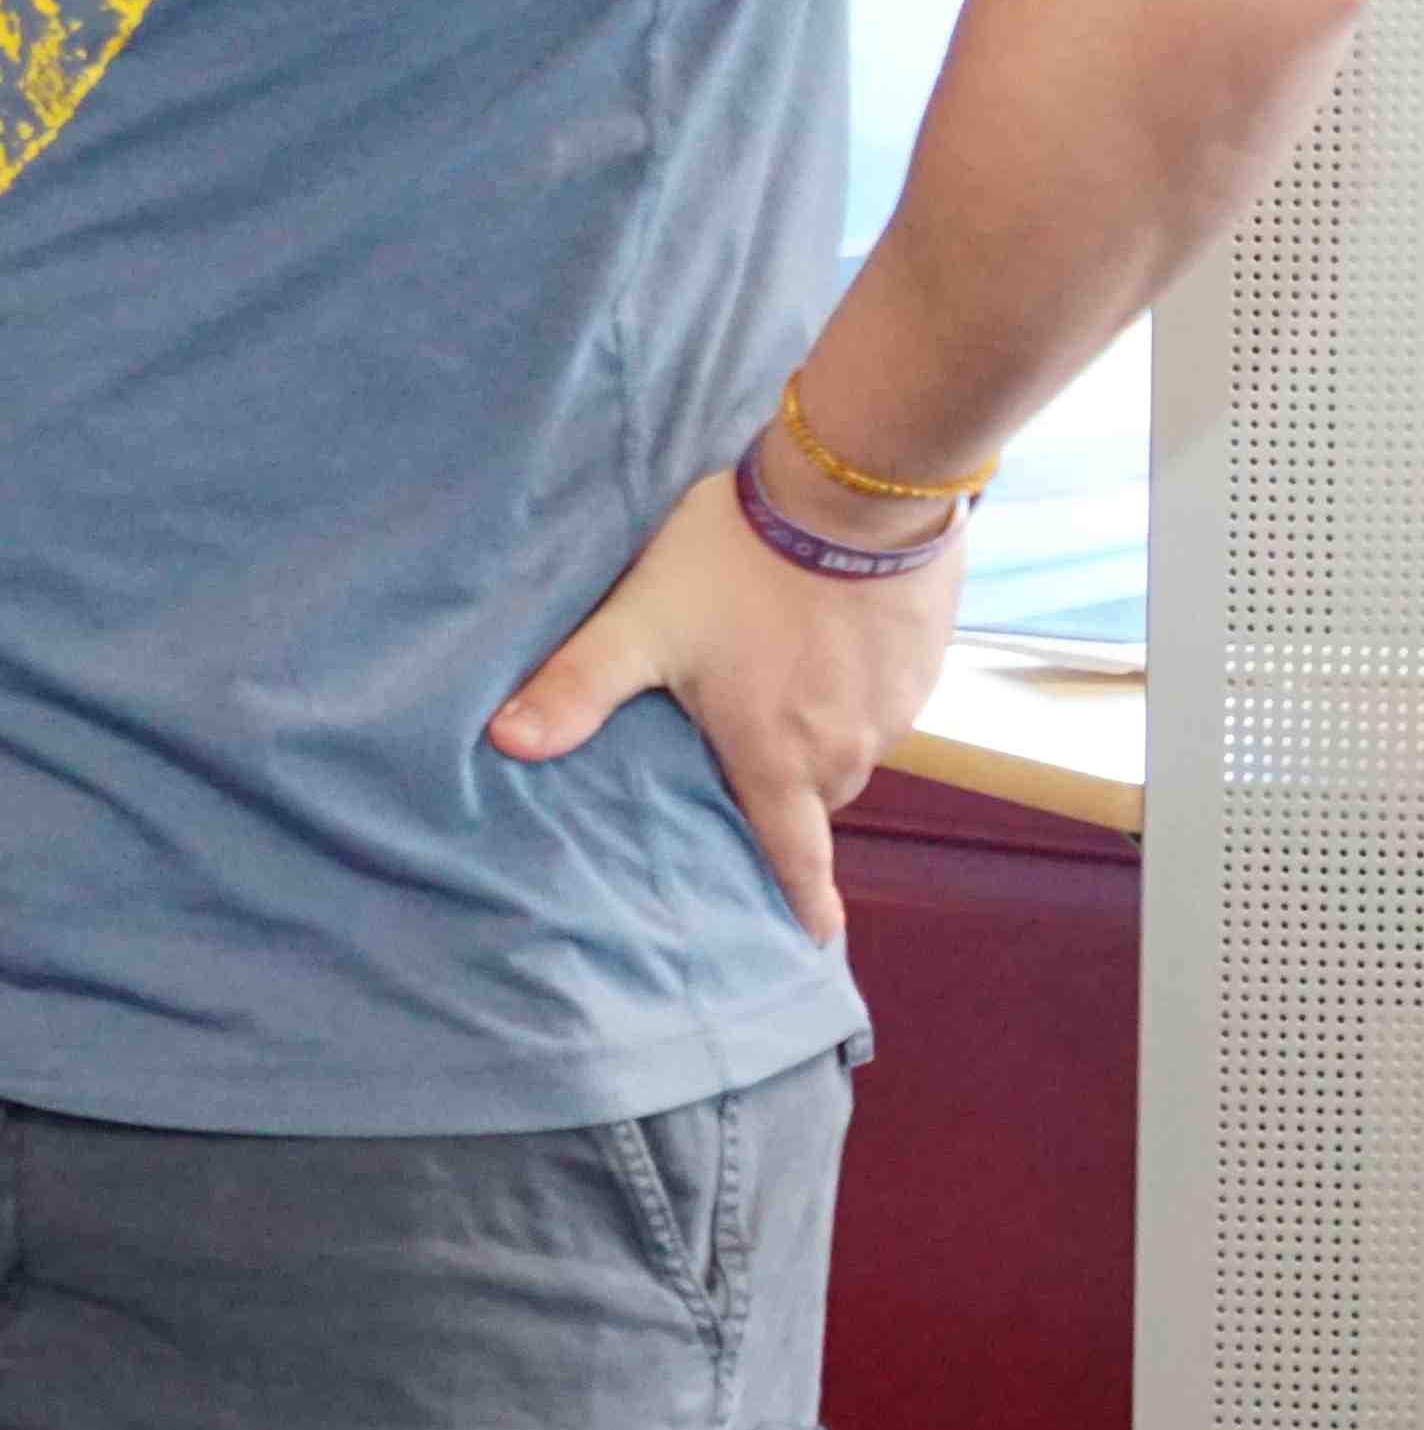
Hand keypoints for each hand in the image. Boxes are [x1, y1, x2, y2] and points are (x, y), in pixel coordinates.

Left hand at [489, 441, 964, 943]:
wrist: (852, 492)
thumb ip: (576, 687)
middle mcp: (847, 750)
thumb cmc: (738, 561)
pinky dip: (851, 686)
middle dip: (783, 789)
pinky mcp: (923, 661)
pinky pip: (882, 699)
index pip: (794, 854)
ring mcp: (895, 708)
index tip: (811, 937)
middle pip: (813, 794)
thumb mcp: (641, 624)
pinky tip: (819, 642)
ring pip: (848, 745)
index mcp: (779, 758)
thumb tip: (505, 743)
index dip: (800, 899)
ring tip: (777, 688)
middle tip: (749, 764)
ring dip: (817, 730)